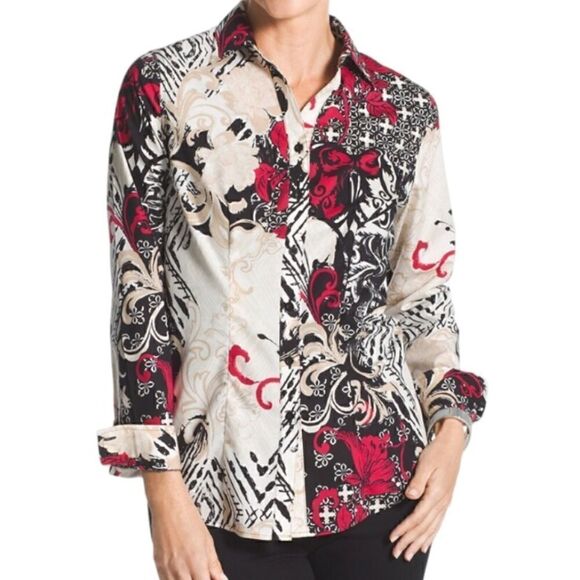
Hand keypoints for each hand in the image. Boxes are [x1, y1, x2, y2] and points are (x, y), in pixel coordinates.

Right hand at [143, 471, 227, 579]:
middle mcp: (181, 569)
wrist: (169, 506)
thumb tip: (221, 578)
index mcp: (197, 563)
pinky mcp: (157, 565)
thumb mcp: (208, 540)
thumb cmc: (188, 518)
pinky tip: (180, 572)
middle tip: (201, 573)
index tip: (211, 578)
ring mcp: (167, 569)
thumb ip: (214, 564)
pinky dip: (174, 579)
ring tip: (191, 572)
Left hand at [388, 418, 465, 560]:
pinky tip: (426, 545)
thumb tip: (410, 496)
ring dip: (420, 543)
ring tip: (410, 554)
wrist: (452, 446)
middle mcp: (442, 502)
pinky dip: (431, 536)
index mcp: (436, 494)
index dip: (405, 529)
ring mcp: (445, 503)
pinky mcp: (444, 501)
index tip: (393, 537)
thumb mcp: (425, 463)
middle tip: (398, 553)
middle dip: (410, 541)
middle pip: (424, 527)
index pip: (418, 517)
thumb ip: (418, 481)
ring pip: (432, 529)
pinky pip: (438, 524)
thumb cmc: (437, 452)